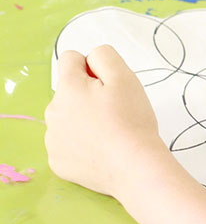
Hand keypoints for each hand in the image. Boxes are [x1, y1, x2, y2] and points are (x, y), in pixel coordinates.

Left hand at [44, 46, 165, 197]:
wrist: (134, 167)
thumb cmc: (132, 121)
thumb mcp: (124, 76)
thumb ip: (104, 56)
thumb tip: (90, 59)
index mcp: (67, 88)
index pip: (71, 59)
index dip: (93, 67)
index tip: (108, 85)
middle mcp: (52, 111)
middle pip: (69, 92)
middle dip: (87, 96)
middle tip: (114, 112)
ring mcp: (52, 139)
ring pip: (67, 118)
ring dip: (83, 119)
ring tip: (109, 133)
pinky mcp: (58, 161)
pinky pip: (67, 144)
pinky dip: (82, 144)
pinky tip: (100, 150)